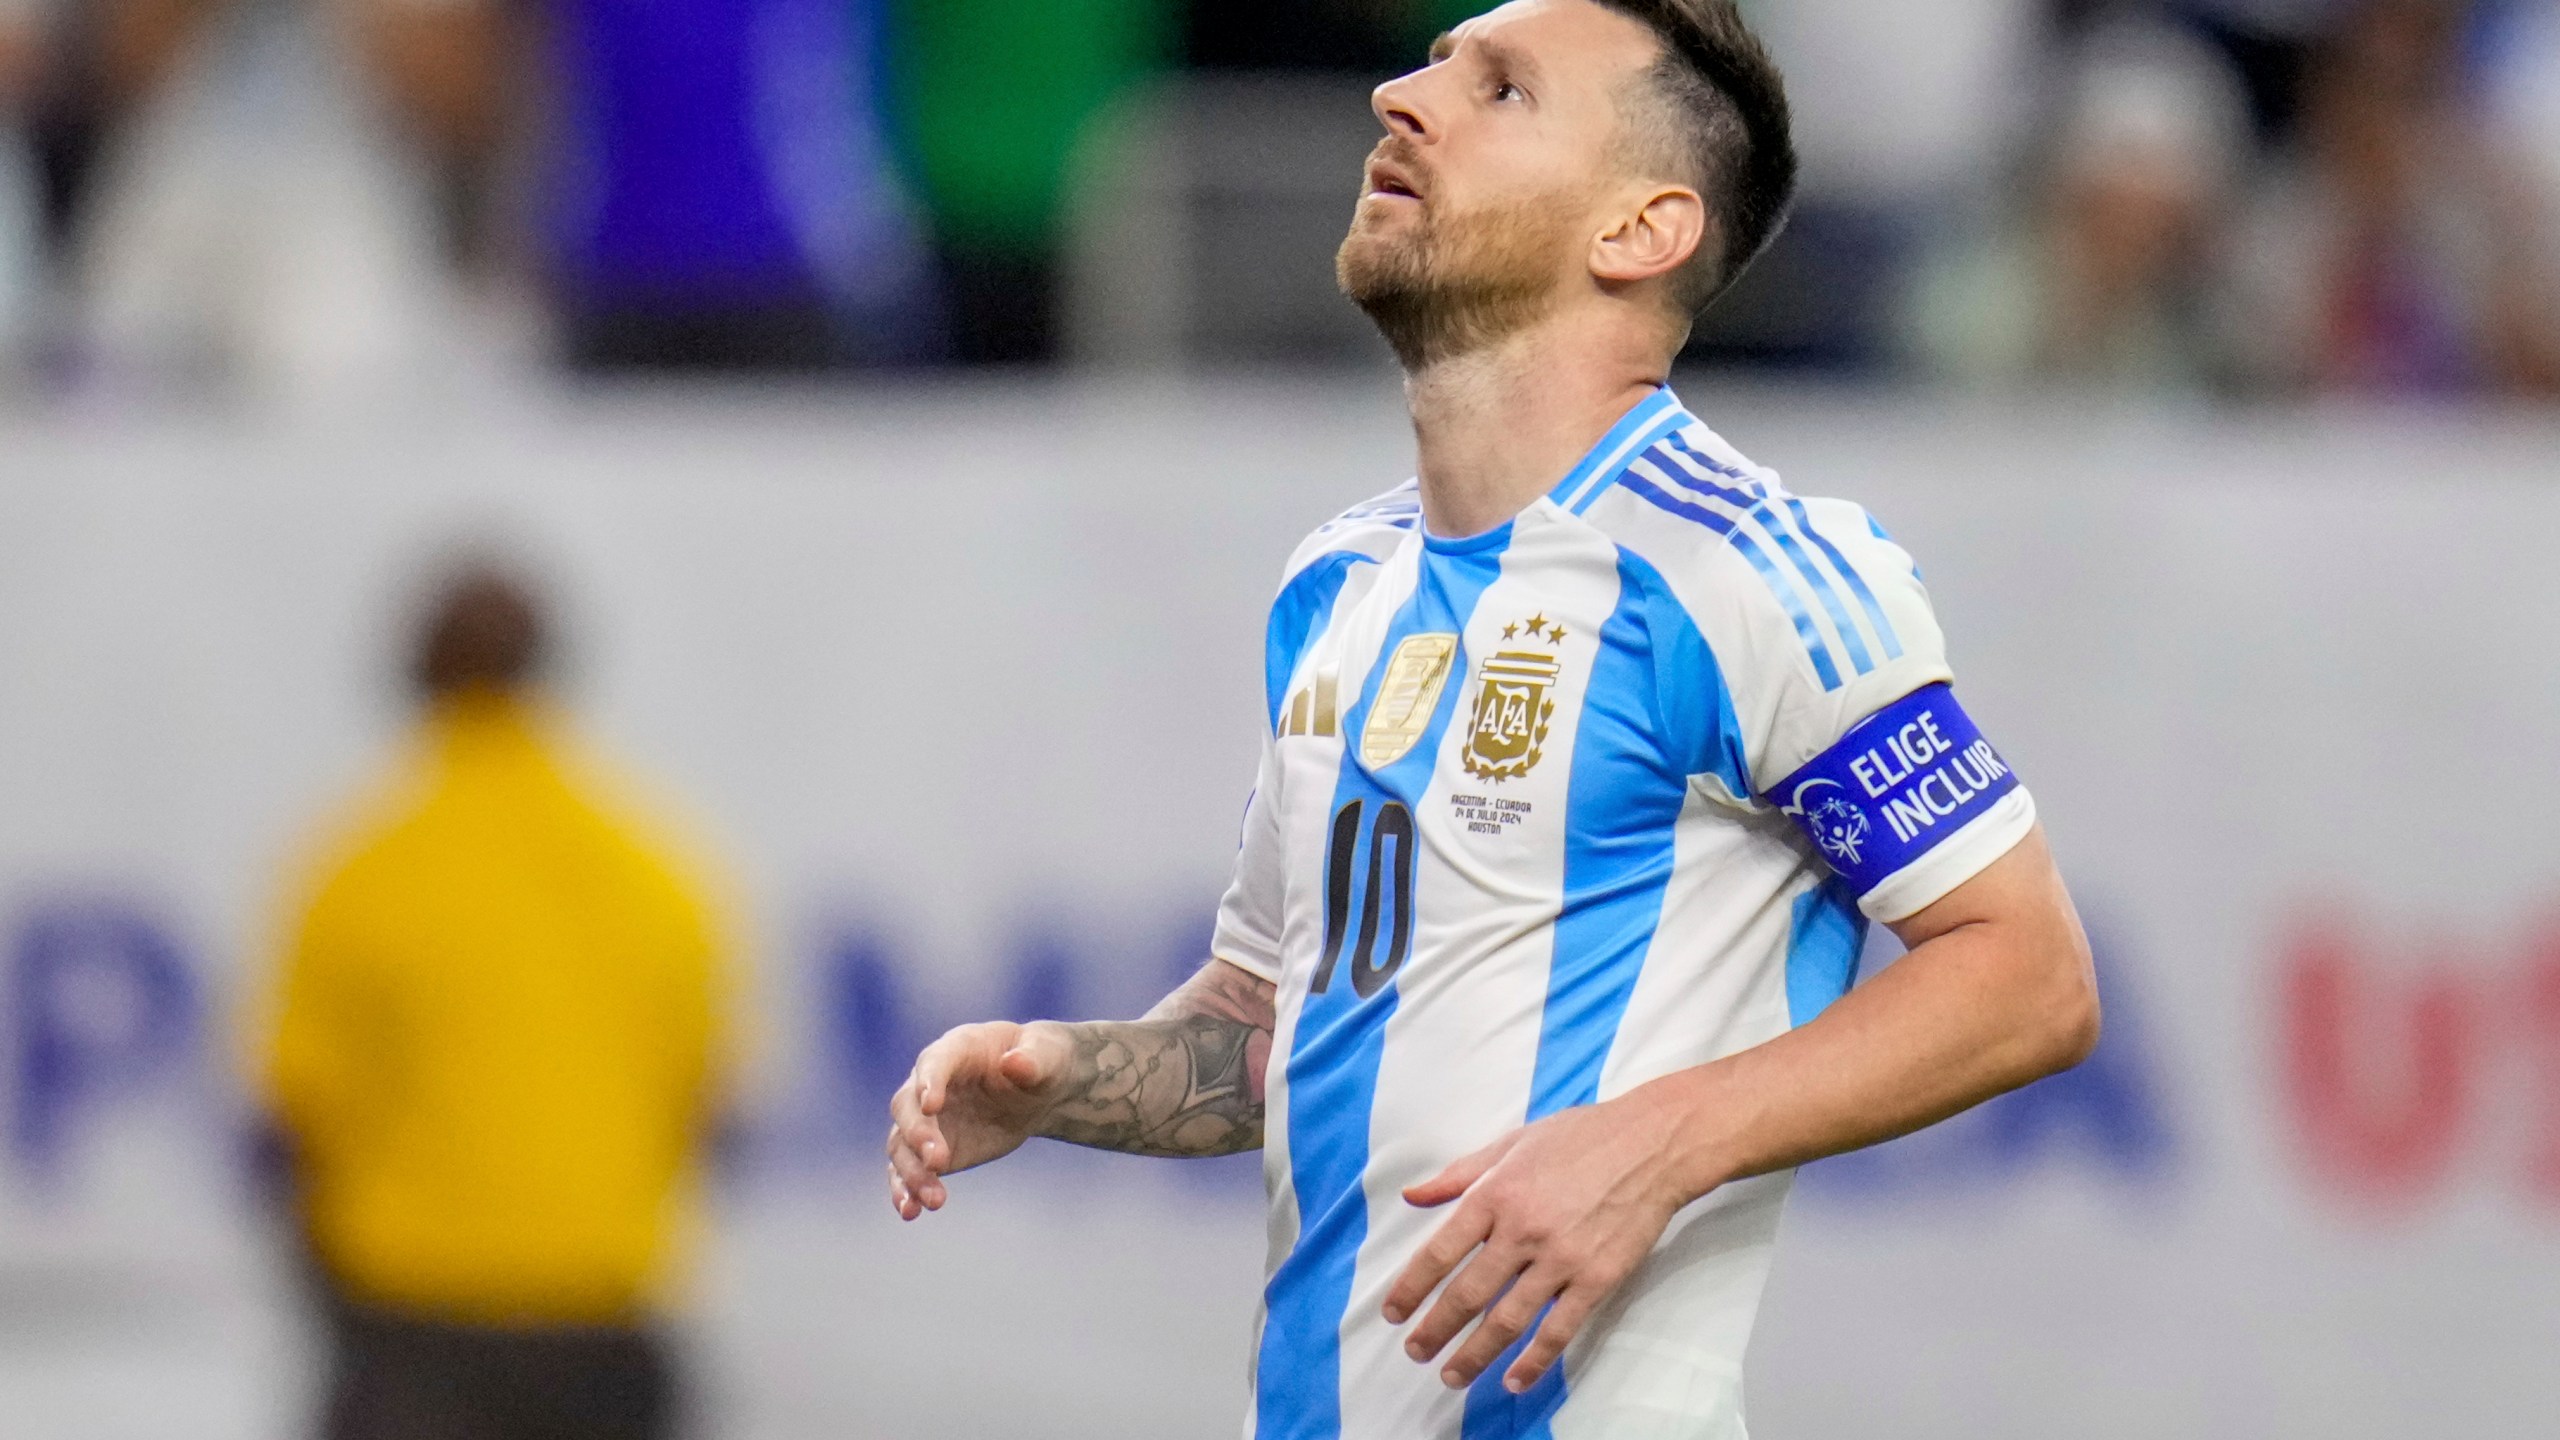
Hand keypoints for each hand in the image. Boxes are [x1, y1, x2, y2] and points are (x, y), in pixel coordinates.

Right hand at [885, 1020, 1072, 1219]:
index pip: (934, 1062)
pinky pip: (907, 1170)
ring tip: (934, 1200)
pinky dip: (905, 1190)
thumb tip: (1015, 1063)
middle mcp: (929, 1083)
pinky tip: (911, 1211)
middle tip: (939, 1160)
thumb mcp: (1047, 1055)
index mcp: (957, 1049)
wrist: (1037, 1091)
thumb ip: (1032, 1058)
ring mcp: (925, 1119)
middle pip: (907, 1107)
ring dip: (911, 1172)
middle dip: (918, 1133)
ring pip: (901, 1144)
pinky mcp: (928, 1151)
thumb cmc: (1042, 1061)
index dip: (930, 1082)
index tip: (931, 1105)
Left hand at [1382, 1096, 1690, 1393]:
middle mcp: (1522, 1230)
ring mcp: (1561, 1258)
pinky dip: (1534, 1360)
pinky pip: (1559, 1329)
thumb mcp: (1512, 1143)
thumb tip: (1412, 1196)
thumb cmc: (1581, 1137)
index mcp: (1496, 1194)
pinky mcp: (1597, 1278)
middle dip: (1435, 1329)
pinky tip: (1514, 1380)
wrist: (1653, 1143)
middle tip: (1416, 1351)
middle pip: (1468, 1293)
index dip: (1412, 1288)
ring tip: (1451, 1375)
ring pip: (1507, 1319)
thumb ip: (1459, 1174)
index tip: (1394, 1313)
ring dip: (1474, 1353)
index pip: (1440, 1251)